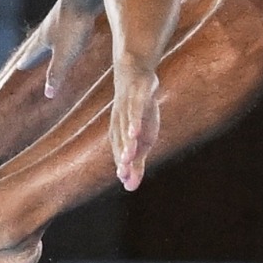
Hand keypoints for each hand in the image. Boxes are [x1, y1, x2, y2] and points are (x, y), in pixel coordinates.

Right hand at [16, 0, 104, 97]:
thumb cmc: (73, 27)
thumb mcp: (64, 55)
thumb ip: (56, 74)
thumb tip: (48, 94)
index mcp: (45, 38)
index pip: (32, 52)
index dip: (27, 61)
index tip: (19, 67)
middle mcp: (50, 26)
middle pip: (38, 40)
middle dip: (33, 49)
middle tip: (27, 55)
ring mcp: (62, 16)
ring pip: (52, 30)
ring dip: (48, 38)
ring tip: (48, 41)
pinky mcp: (76, 10)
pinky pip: (67, 22)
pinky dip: (64, 29)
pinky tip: (73, 27)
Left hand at [109, 65, 159, 190]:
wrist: (135, 75)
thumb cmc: (138, 112)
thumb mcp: (141, 139)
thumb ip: (136, 162)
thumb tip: (130, 187)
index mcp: (120, 134)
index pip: (121, 154)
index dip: (124, 168)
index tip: (128, 184)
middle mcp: (120, 124)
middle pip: (121, 144)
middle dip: (122, 159)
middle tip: (123, 175)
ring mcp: (127, 110)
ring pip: (125, 129)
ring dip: (127, 143)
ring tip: (128, 157)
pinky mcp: (136, 98)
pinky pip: (134, 111)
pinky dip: (133, 122)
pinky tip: (134, 132)